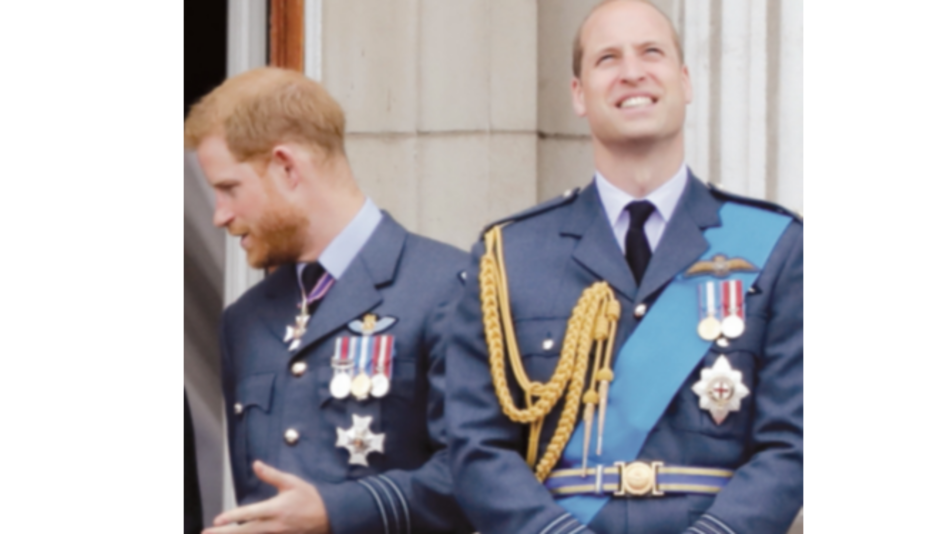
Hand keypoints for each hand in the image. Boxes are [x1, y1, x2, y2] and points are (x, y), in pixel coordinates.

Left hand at [204, 461, 330, 533]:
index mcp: (276, 509)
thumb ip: (272, 475)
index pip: (249, 513)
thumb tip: (256, 464)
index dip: (232, 517)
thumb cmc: (311, 499)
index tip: (218, 520)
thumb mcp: (293, 483)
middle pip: (245, 531)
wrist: (330, 518)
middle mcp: (273, 525)